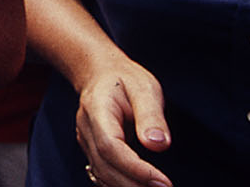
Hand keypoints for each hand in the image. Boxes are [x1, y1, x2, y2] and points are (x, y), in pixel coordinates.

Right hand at [73, 62, 172, 186]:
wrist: (100, 73)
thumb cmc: (124, 79)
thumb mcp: (144, 88)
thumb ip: (151, 115)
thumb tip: (158, 145)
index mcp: (97, 109)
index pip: (110, 146)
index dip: (134, 168)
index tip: (162, 181)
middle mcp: (86, 128)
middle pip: (104, 166)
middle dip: (134, 184)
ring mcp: (86, 140)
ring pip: (102, 174)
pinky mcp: (92, 149)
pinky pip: (103, 173)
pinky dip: (121, 184)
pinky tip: (142, 186)